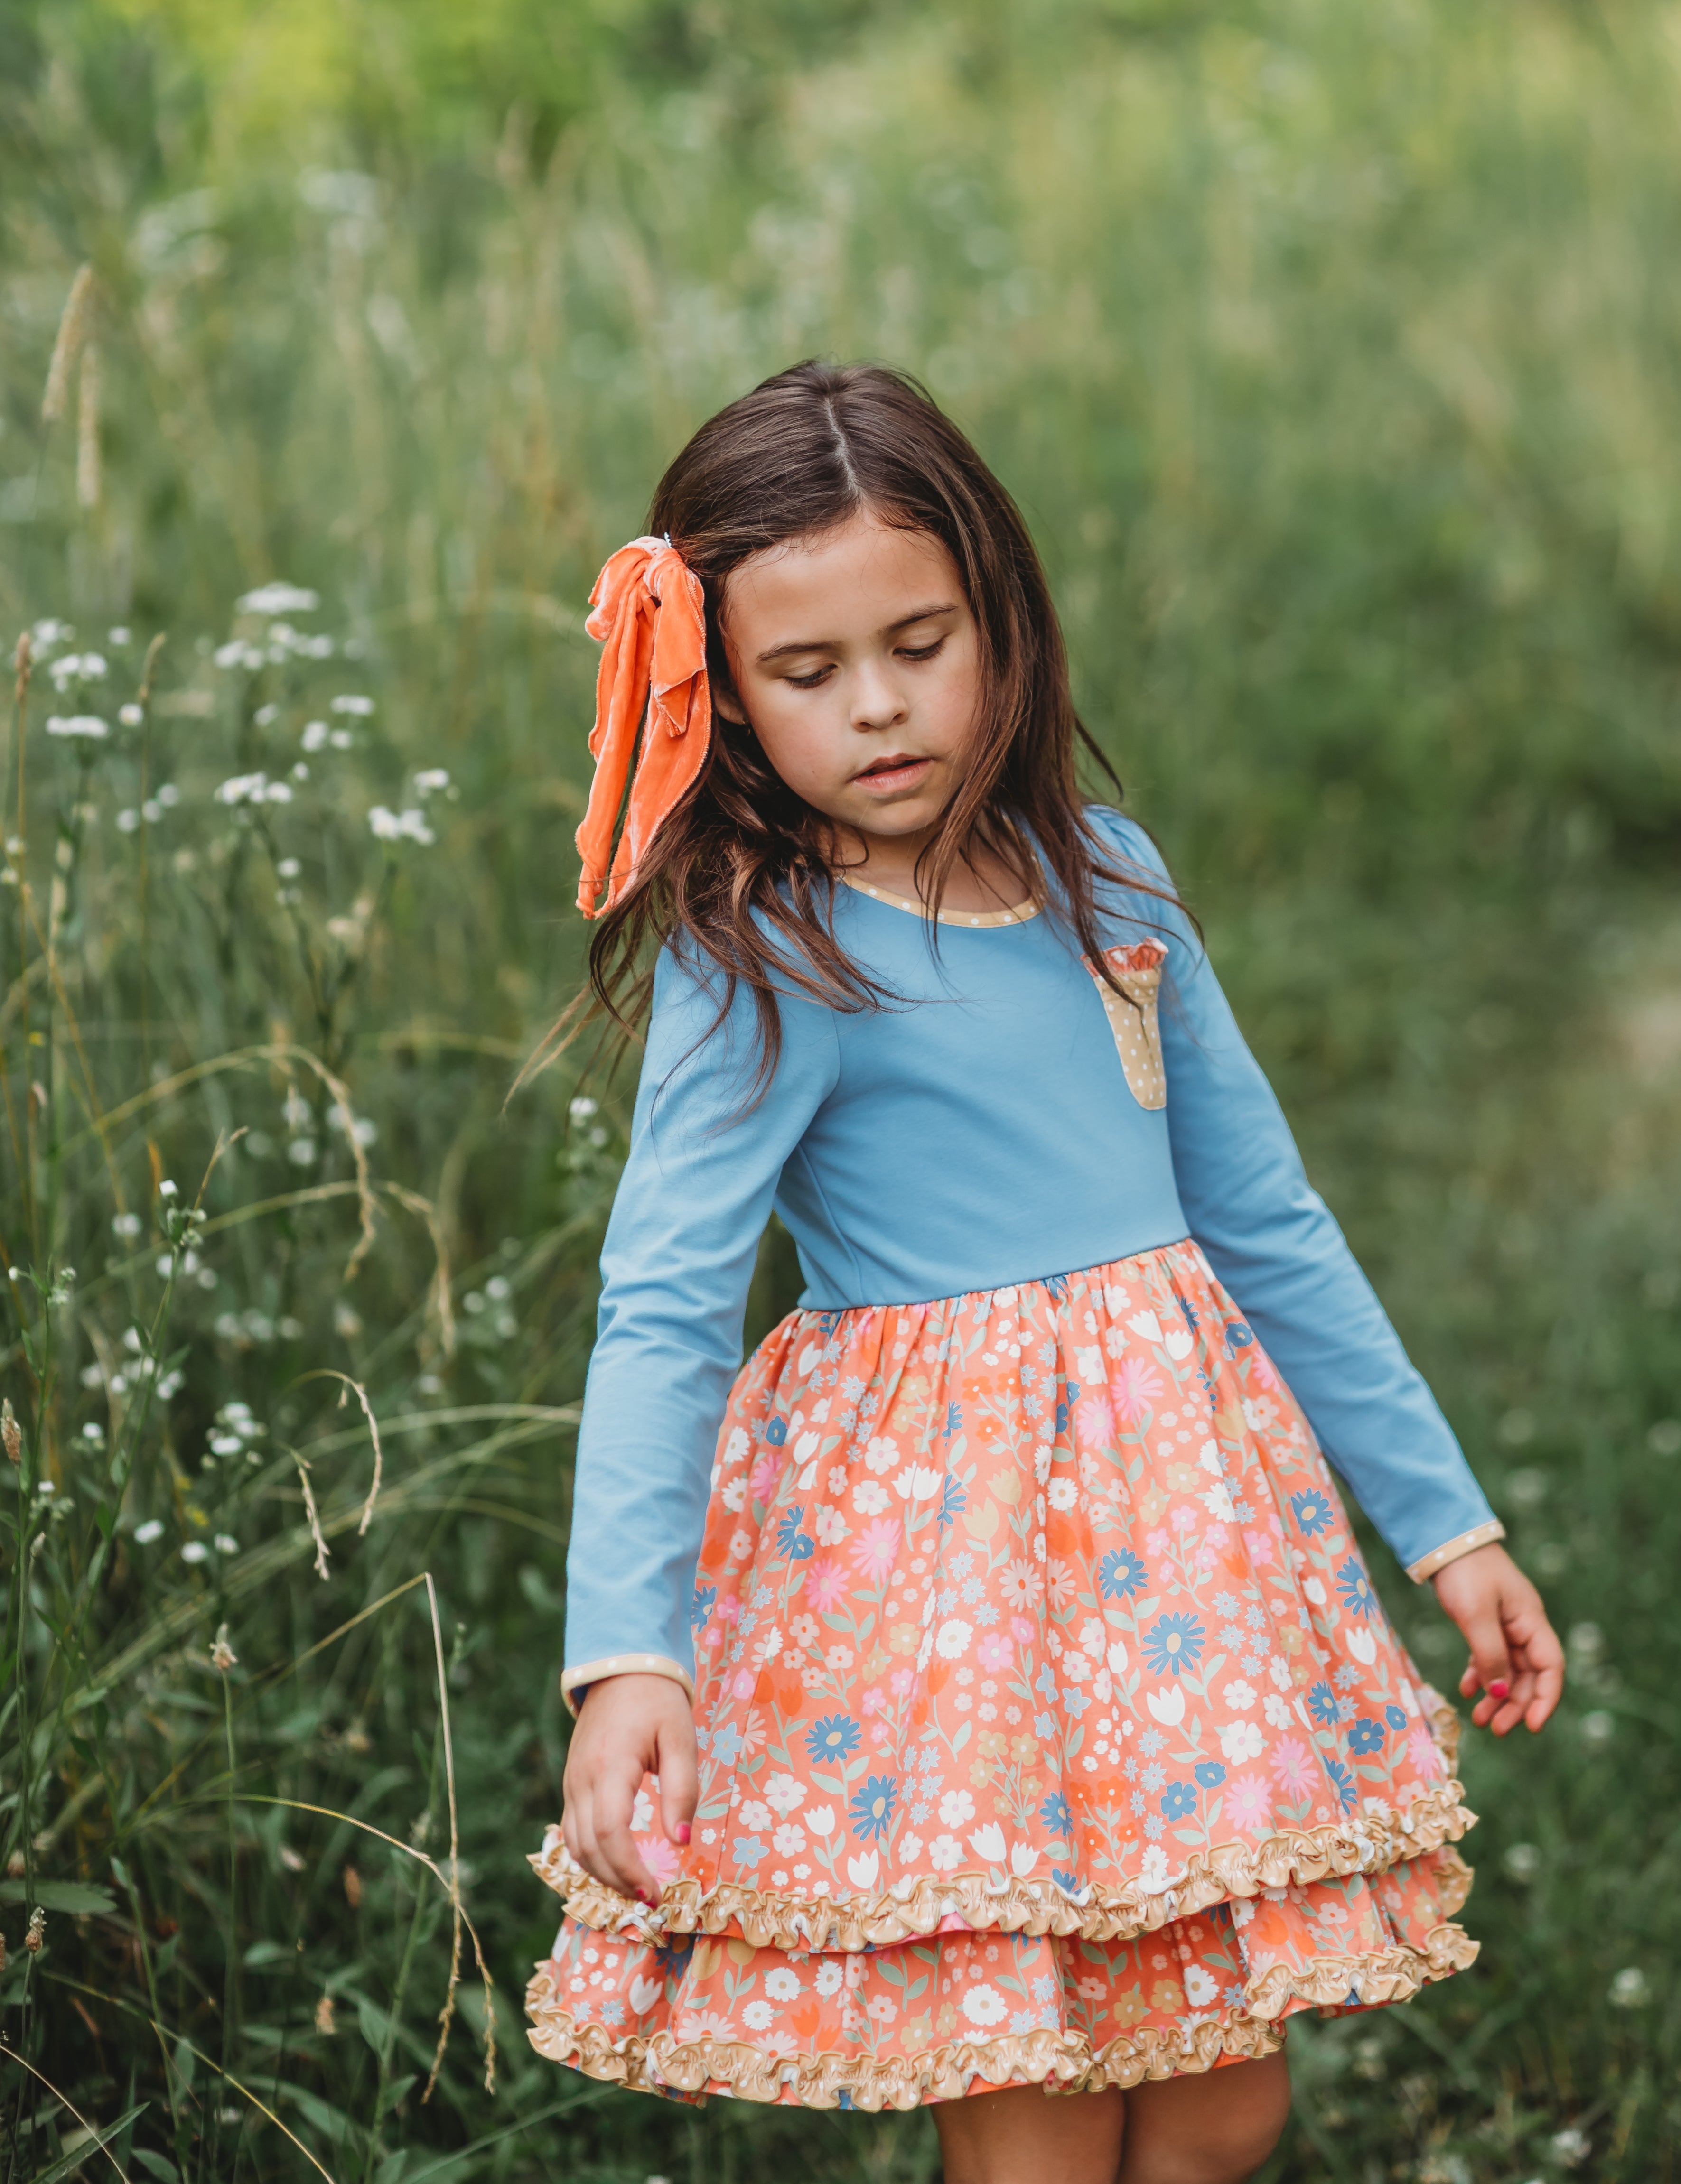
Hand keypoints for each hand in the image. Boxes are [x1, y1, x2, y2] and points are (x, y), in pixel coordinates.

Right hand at [562, 1672, 697, 1903]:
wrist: (620, 1666)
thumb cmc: (657, 1700)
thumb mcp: (681, 1738)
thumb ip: (682, 1790)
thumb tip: (681, 1842)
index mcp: (610, 1765)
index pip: (609, 1832)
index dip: (629, 1869)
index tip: (654, 1893)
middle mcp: (581, 1777)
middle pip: (588, 1847)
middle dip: (617, 1881)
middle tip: (650, 1899)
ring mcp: (571, 1780)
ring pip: (574, 1843)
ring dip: (601, 1873)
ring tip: (635, 1887)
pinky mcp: (572, 1781)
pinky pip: (572, 1829)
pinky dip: (591, 1854)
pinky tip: (616, 1864)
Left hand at [1432, 1542, 1563, 1734]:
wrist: (1445, 1540)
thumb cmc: (1465, 1573)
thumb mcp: (1476, 1615)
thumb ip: (1490, 1654)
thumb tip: (1499, 1693)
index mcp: (1531, 1621)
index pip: (1550, 1668)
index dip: (1544, 1699)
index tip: (1531, 1726)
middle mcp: (1523, 1626)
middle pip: (1529, 1675)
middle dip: (1515, 1704)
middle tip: (1496, 1730)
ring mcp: (1504, 1624)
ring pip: (1507, 1669)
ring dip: (1496, 1695)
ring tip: (1479, 1720)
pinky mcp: (1484, 1622)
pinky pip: (1488, 1656)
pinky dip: (1480, 1674)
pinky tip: (1467, 1691)